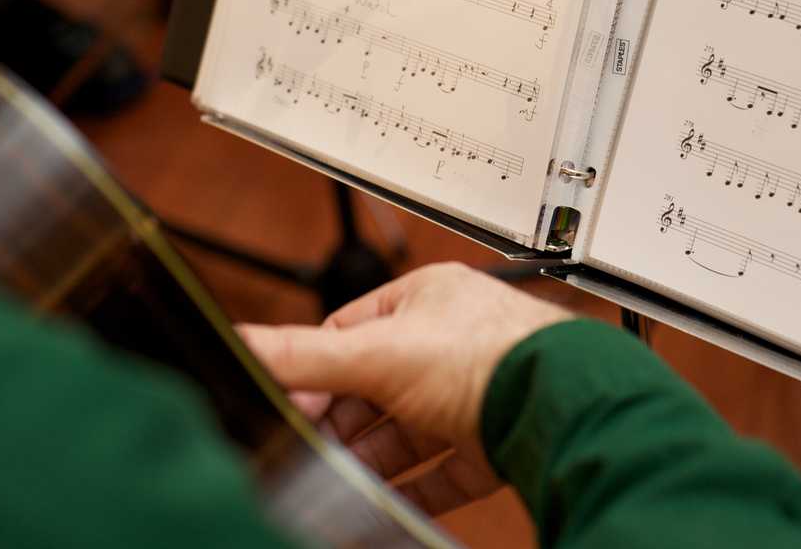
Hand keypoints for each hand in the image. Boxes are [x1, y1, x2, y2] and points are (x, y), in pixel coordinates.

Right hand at [239, 262, 571, 514]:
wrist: (559, 406)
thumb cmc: (487, 355)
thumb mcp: (375, 352)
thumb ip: (303, 353)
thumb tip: (241, 340)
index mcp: (426, 300)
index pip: (352, 330)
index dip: (319, 369)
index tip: (290, 402)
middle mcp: (454, 343)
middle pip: (377, 387)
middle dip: (344, 422)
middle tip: (311, 448)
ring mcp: (476, 393)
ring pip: (408, 431)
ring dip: (372, 457)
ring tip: (341, 480)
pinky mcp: (495, 440)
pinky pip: (445, 469)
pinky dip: (415, 486)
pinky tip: (389, 501)